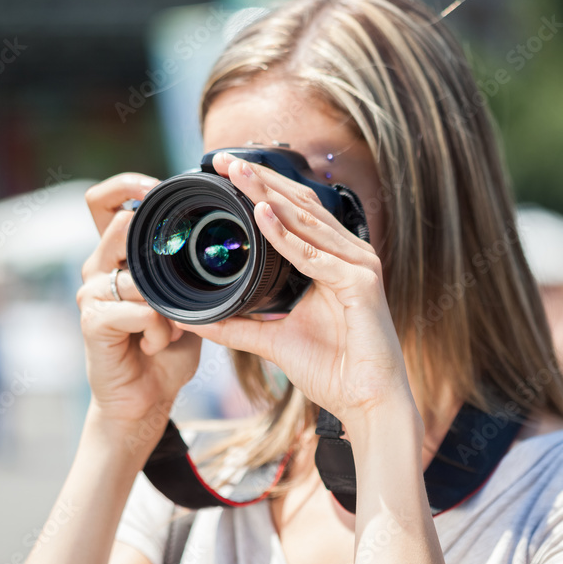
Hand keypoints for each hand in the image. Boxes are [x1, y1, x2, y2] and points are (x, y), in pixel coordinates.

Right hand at [77, 174, 201, 430]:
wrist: (145, 399)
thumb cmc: (166, 348)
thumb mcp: (184, 299)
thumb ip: (186, 267)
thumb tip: (218, 235)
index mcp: (116, 255)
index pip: (103, 200)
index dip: (129, 184)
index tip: (160, 190)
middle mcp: (97, 267)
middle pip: (119, 224)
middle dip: (160, 246)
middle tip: (180, 277)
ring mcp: (92, 293)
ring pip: (138, 271)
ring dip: (167, 301)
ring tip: (173, 327)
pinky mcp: (93, 322)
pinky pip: (139, 310)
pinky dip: (159, 328)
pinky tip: (157, 343)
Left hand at [176, 153, 418, 428]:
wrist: (368, 404)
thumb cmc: (333, 369)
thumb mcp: (274, 341)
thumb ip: (237, 327)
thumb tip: (195, 320)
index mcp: (333, 260)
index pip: (295, 212)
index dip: (261, 189)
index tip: (224, 172)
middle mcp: (350, 255)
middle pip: (299, 206)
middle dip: (259, 180)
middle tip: (222, 159)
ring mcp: (359, 266)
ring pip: (305, 222)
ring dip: (267, 196)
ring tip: (236, 173)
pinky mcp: (362, 284)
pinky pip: (314, 256)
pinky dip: (285, 236)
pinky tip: (260, 216)